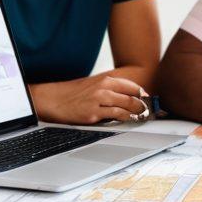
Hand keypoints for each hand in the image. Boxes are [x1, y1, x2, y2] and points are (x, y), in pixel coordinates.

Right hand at [31, 75, 147, 124]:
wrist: (51, 100)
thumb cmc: (71, 94)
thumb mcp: (92, 85)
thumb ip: (109, 89)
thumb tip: (126, 97)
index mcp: (104, 80)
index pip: (131, 86)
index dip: (143, 94)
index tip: (148, 101)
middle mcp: (103, 88)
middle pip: (133, 96)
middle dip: (144, 105)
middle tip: (149, 111)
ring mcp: (98, 100)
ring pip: (127, 106)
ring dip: (138, 113)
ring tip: (142, 117)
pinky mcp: (93, 114)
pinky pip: (116, 116)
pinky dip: (126, 119)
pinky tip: (129, 121)